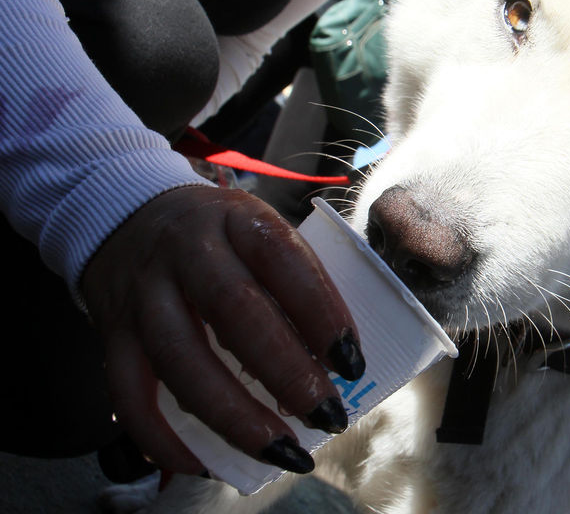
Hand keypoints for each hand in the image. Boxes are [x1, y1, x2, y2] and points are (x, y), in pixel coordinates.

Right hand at [81, 186, 365, 474]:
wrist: (126, 214)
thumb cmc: (219, 235)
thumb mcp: (258, 231)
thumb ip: (294, 280)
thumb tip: (339, 359)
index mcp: (237, 219)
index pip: (283, 258)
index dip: (321, 310)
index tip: (352, 361)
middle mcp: (186, 251)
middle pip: (234, 310)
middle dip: (286, 370)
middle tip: (327, 413)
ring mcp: (143, 294)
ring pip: (181, 360)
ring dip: (234, 416)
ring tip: (280, 449)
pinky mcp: (111, 333)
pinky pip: (129, 395)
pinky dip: (162, 438)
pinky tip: (204, 463)